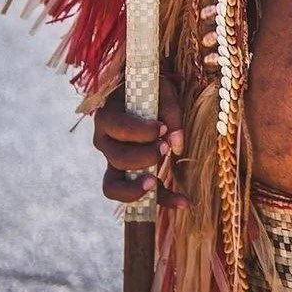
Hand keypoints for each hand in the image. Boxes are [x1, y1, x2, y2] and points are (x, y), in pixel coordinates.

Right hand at [93, 73, 188, 208]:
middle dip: (142, 156)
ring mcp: (115, 162)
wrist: (142, 97)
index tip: (160, 128)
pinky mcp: (132, 175)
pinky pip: (141, 195)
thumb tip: (176, 146)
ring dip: (138, 187)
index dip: (138, 131)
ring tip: (157, 181)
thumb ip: (170, 111)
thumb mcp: (161, 89)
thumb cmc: (150, 90)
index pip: (116, 127)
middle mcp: (106, 143)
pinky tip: (185, 202)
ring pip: (115, 185)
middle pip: (117, 159)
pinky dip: (163, 200)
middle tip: (163, 148)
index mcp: (108, 117)